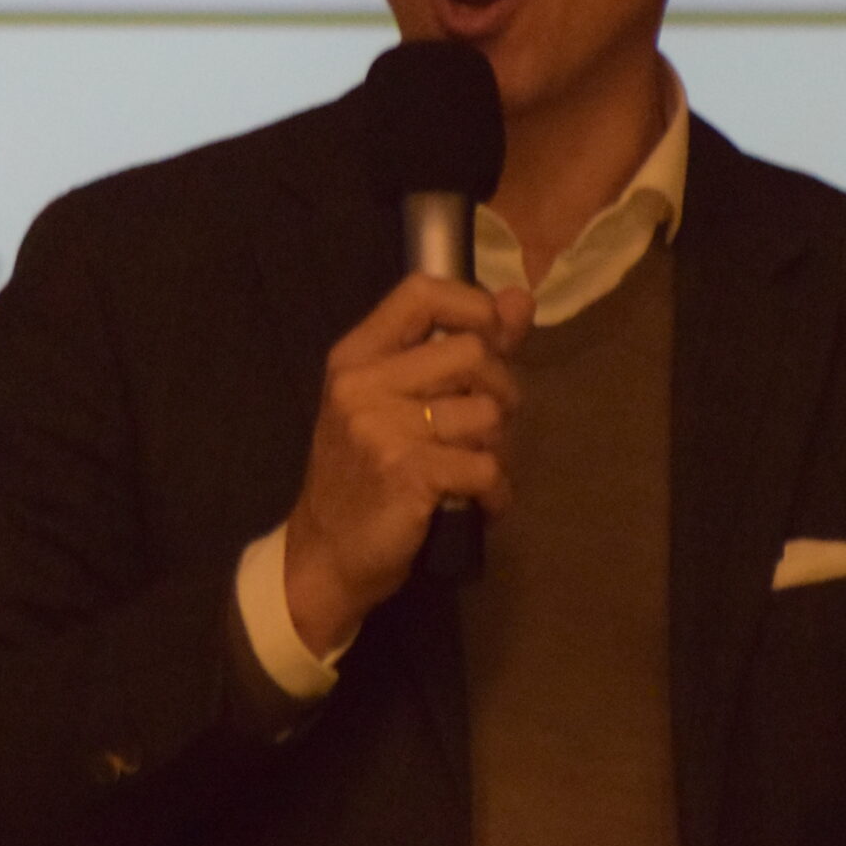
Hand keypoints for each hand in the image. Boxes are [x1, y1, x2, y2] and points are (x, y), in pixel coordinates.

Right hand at [282, 274, 532, 650]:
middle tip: (486, 425)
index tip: (491, 340)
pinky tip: (480, 502)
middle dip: (501, 390)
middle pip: (472, 352)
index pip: (423, 292)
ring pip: (486, 413)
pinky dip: (496, 491)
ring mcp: (381, 429)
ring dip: (497, 446)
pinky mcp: (407, 475)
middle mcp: (363, 384)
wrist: (325, 553)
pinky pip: (486, 466)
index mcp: (356, 356)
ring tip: (475, 467)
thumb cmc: (363, 472)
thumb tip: (520, 300)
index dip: (474, 306)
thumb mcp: (394, 400)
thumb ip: (458, 346)